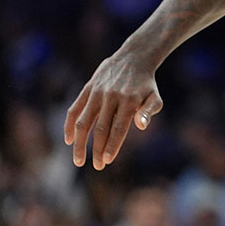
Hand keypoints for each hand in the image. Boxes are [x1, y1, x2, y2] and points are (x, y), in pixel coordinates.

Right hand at [63, 52, 162, 170]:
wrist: (133, 58)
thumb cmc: (146, 84)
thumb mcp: (155, 97)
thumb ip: (149, 111)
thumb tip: (141, 126)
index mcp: (129, 101)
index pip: (118, 128)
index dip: (112, 146)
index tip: (107, 161)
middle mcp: (111, 97)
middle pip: (100, 128)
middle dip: (97, 150)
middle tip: (98, 167)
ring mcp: (96, 93)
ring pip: (83, 121)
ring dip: (79, 143)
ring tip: (78, 161)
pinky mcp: (87, 89)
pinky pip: (75, 109)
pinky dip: (69, 125)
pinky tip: (69, 140)